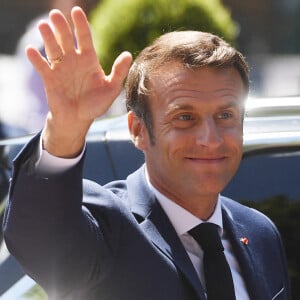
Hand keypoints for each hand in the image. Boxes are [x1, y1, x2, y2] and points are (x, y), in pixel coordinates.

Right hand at [26, 6, 131, 156]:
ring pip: (53, 49)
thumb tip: (128, 54)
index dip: (81, 24)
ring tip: (43, 26)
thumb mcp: (111, 89)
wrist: (79, 119)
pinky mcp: (49, 79)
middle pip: (66, 39)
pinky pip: (41, 66)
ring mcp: (60, 69)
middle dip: (61, 27)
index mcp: (89, 60)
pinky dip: (36, 59)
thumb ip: (118, 72)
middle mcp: (73, 60)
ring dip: (48, 38)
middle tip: (56, 14)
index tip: (77, 11)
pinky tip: (31, 50)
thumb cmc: (96, 105)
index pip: (85, 37)